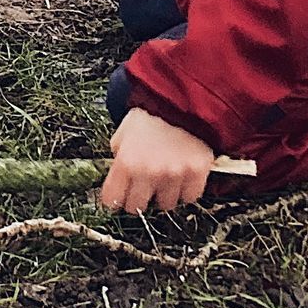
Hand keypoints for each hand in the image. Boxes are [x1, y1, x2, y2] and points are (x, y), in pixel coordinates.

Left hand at [100, 108, 217, 215]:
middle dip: (137, 199)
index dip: (114, 200)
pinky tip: (182, 178)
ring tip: (165, 179)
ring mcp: (174, 175)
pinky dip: (186, 191)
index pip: (111, 199)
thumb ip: (119, 154)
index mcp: (126, 162)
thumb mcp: (124, 130)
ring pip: (164, 205)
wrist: (186, 99)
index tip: (117, 198)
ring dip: (163, 195)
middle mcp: (148, 173)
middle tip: (142, 189)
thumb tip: (119, 172)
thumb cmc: (154, 112)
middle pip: (136, 208)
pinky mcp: (196, 174)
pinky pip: (189, 197)